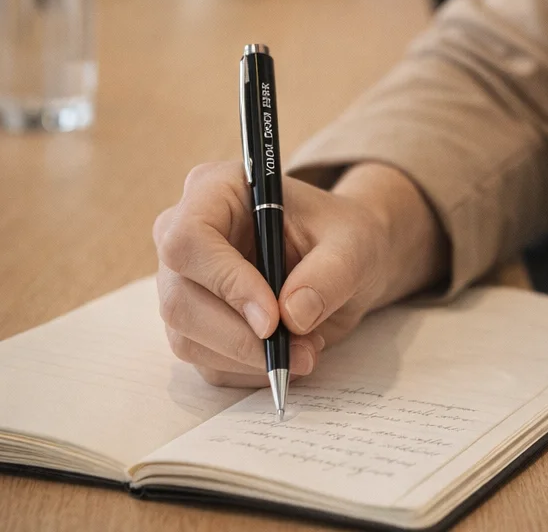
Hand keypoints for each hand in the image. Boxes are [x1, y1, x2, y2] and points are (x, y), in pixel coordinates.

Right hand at [154, 161, 446, 386]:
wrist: (345, 261)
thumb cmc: (344, 237)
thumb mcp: (354, 245)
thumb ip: (330, 274)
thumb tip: (293, 315)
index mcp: (217, 190)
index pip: (189, 237)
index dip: (225, 282)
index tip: (272, 318)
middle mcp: (186, 233)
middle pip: (180, 298)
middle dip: (239, 336)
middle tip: (298, 350)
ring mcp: (184, 282)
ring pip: (187, 338)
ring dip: (250, 358)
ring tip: (308, 349)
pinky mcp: (194, 324)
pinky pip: (206, 363)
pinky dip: (250, 370)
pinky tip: (291, 353)